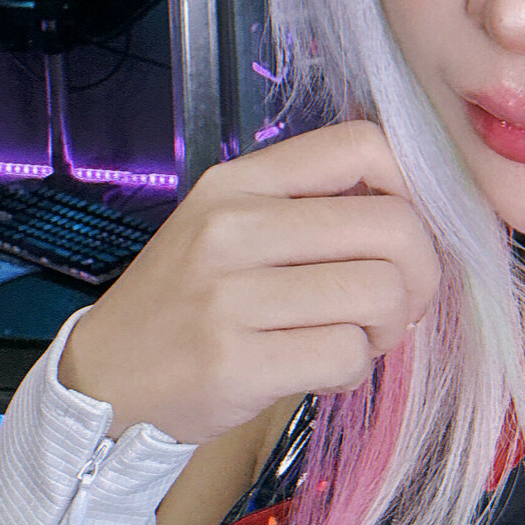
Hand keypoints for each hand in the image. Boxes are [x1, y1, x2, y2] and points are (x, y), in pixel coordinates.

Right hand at [58, 122, 440, 444]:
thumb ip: (307, 206)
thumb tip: (416, 210)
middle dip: (420, 275)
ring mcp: (231, 296)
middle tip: (399, 307)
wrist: (104, 381)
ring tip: (358, 339)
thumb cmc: (187, 303)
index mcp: (239, 182)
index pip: (364, 143)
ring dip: (390, 328)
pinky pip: (347, 355)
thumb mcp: (229, 227)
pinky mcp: (236, 363)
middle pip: (393, 225)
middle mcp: (234, 227)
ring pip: (380, 293)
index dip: (413, 188)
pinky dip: (354, 370)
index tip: (402, 233)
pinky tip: (324, 370)